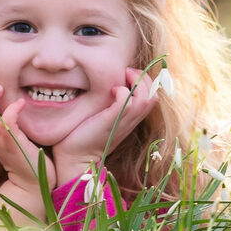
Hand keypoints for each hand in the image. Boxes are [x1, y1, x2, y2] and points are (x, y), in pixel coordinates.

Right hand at [0, 83, 52, 193]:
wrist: (32, 183)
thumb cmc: (23, 157)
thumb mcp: (7, 136)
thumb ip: (2, 122)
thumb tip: (6, 101)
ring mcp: (0, 140)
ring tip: (3, 90)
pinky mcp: (13, 144)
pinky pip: (6, 122)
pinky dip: (12, 108)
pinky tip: (21, 103)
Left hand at [52, 67, 157, 182]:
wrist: (76, 158)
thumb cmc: (84, 136)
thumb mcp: (103, 116)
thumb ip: (110, 104)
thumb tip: (109, 85)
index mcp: (131, 118)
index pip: (153, 95)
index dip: (146, 81)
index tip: (129, 74)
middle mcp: (131, 120)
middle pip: (154, 94)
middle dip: (145, 78)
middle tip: (128, 72)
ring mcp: (123, 122)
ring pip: (146, 98)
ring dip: (137, 82)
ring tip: (122, 78)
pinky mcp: (111, 122)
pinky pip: (128, 102)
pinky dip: (122, 91)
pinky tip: (111, 90)